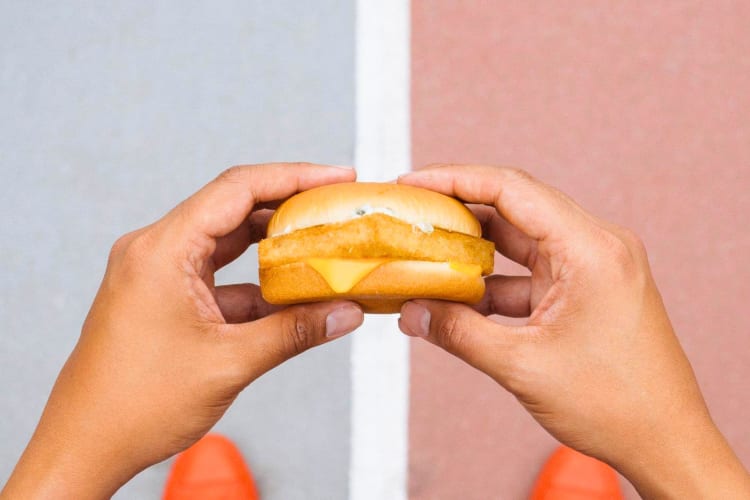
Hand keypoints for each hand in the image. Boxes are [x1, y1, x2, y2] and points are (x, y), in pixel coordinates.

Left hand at [1, 163, 363, 499]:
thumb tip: (345, 312)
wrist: (85, 446)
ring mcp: (159, 273)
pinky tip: (294, 296)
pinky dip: (256, 284)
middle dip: (289, 208)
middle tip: (336, 209)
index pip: (236, 190)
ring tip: (322, 246)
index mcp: (162, 250)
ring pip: (228, 243)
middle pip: (233, 209)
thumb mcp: (229, 362)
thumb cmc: (137, 404)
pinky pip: (220, 277)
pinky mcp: (166, 297)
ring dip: (274, 247)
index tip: (336, 177)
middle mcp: (156, 250)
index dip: (293, 177)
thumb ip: (294, 332)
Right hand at [397, 164, 749, 498]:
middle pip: (514, 208)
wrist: (665, 441)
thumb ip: (459, 333)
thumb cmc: (618, 405)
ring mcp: (592, 267)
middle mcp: (596, 246)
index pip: (512, 190)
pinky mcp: (585, 289)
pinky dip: (493, 283)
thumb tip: (413, 313)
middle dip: (458, 212)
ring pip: (519, 242)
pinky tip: (458, 300)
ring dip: (473, 252)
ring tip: (426, 257)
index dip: (455, 179)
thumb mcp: (523, 366)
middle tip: (413, 215)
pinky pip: (529, 273)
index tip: (415, 183)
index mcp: (592, 250)